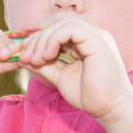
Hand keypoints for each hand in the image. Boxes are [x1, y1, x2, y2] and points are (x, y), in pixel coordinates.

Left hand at [17, 18, 132, 121]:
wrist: (110, 108)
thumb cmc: (89, 96)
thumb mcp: (60, 77)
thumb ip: (44, 65)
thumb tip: (22, 58)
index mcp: (85, 43)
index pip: (57, 31)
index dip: (38, 40)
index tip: (24, 55)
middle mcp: (92, 36)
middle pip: (57, 25)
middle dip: (37, 40)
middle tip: (24, 57)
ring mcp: (96, 36)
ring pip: (62, 24)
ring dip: (43, 40)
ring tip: (36, 60)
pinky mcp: (97, 40)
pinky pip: (69, 29)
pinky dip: (54, 39)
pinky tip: (47, 56)